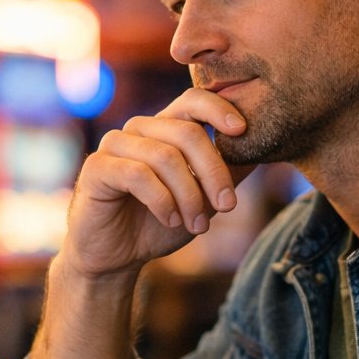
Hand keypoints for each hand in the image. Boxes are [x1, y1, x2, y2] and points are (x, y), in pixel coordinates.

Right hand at [63, 88, 251, 277]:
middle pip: (187, 133)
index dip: (219, 108)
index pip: (193, 100)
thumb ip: (225, 176)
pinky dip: (162, 201)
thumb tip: (260, 153)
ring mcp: (115, 145)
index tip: (241, 130)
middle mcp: (139, 130)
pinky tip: (171, 220)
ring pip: (165, 156)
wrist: (115, 257)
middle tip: (228, 206)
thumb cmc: (157, 224)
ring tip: (197, 225)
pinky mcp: (97, 167)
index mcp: (165, 129)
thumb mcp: (202, 201)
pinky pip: (138, 175)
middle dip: (214, 172)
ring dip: (189, 195)